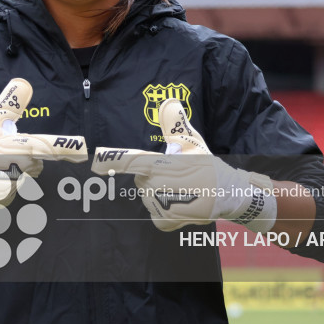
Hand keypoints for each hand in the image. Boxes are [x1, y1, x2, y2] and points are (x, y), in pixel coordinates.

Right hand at [0, 78, 87, 210]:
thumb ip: (11, 103)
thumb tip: (24, 83)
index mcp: (14, 144)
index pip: (45, 145)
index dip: (66, 149)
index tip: (84, 152)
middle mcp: (13, 164)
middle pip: (36, 166)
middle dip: (25, 162)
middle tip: (2, 156)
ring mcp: (5, 182)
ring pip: (23, 180)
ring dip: (12, 175)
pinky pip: (11, 194)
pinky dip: (2, 189)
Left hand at [92, 99, 275, 231]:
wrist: (228, 194)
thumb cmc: (208, 166)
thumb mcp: (192, 142)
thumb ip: (175, 124)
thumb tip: (169, 102)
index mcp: (160, 165)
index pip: (132, 161)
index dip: (112, 160)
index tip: (95, 162)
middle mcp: (156, 185)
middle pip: (142, 180)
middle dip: (155, 178)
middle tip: (178, 178)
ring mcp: (159, 205)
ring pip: (148, 198)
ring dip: (162, 195)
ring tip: (183, 193)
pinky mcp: (163, 221)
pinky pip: (155, 216)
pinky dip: (166, 213)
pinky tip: (182, 207)